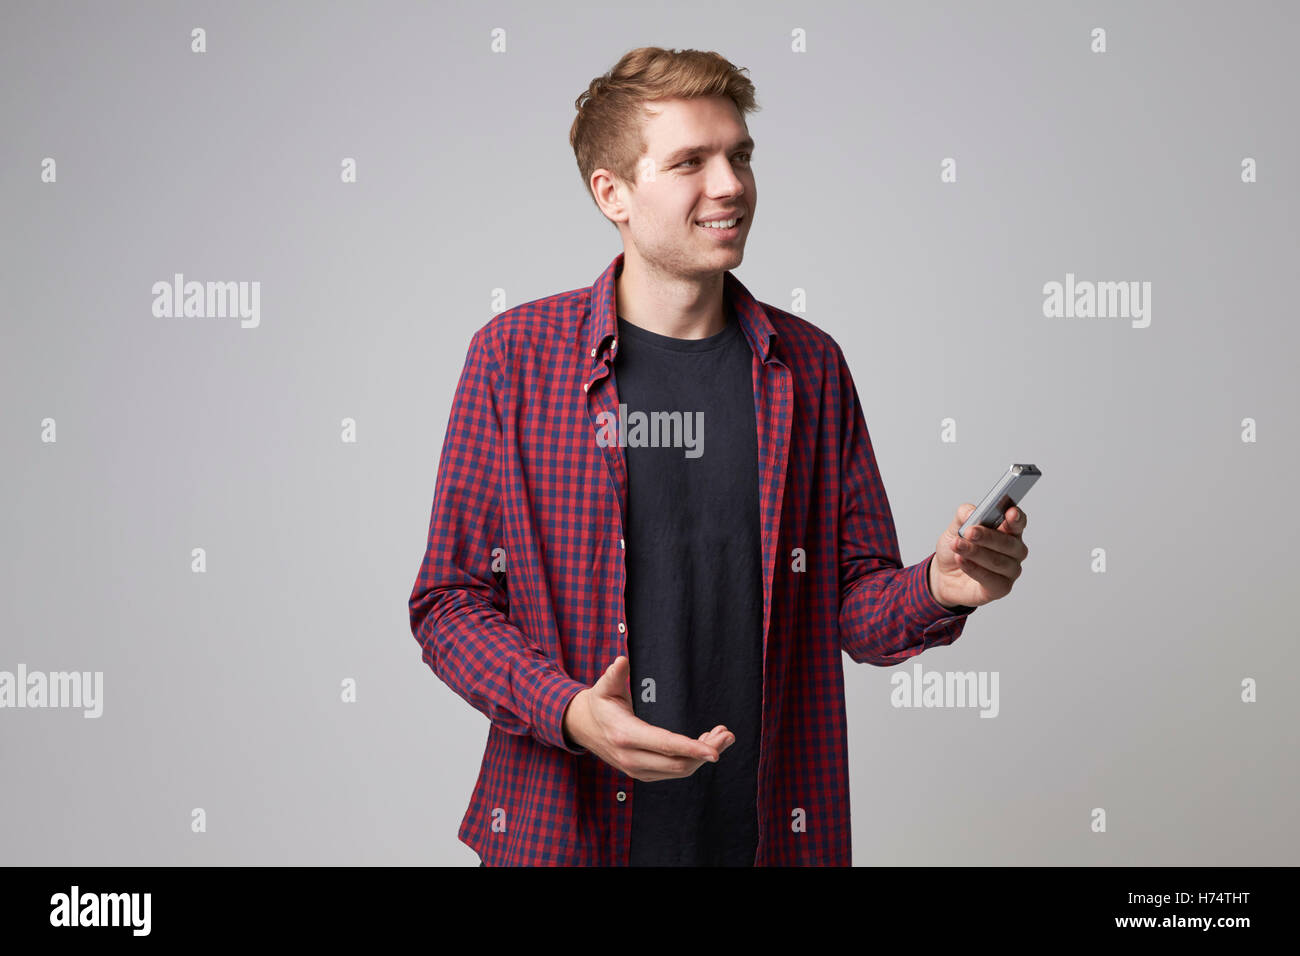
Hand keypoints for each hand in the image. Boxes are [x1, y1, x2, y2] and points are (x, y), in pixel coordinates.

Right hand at [562, 656, 734, 781]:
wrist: (583, 727)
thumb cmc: (599, 702)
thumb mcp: (603, 686)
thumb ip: (614, 674)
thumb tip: (621, 660)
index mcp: (625, 735)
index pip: (665, 745)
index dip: (692, 748)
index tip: (715, 751)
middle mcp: (632, 758)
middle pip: (678, 763)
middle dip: (707, 751)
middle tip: (727, 734)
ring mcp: (637, 770)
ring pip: (680, 770)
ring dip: (703, 755)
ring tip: (721, 736)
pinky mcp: (643, 773)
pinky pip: (674, 771)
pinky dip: (693, 760)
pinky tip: (704, 743)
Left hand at [930, 503, 1028, 609]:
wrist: (944, 575)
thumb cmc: (957, 548)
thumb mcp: (955, 527)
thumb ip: (965, 515)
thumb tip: (972, 512)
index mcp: (1008, 531)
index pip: (1018, 523)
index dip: (1016, 518)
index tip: (1010, 512)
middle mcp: (1014, 551)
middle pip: (1008, 543)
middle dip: (988, 536)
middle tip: (969, 532)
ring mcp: (1010, 571)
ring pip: (998, 561)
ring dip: (976, 552)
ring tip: (958, 546)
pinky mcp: (1001, 588)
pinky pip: (992, 579)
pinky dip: (974, 569)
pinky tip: (962, 561)